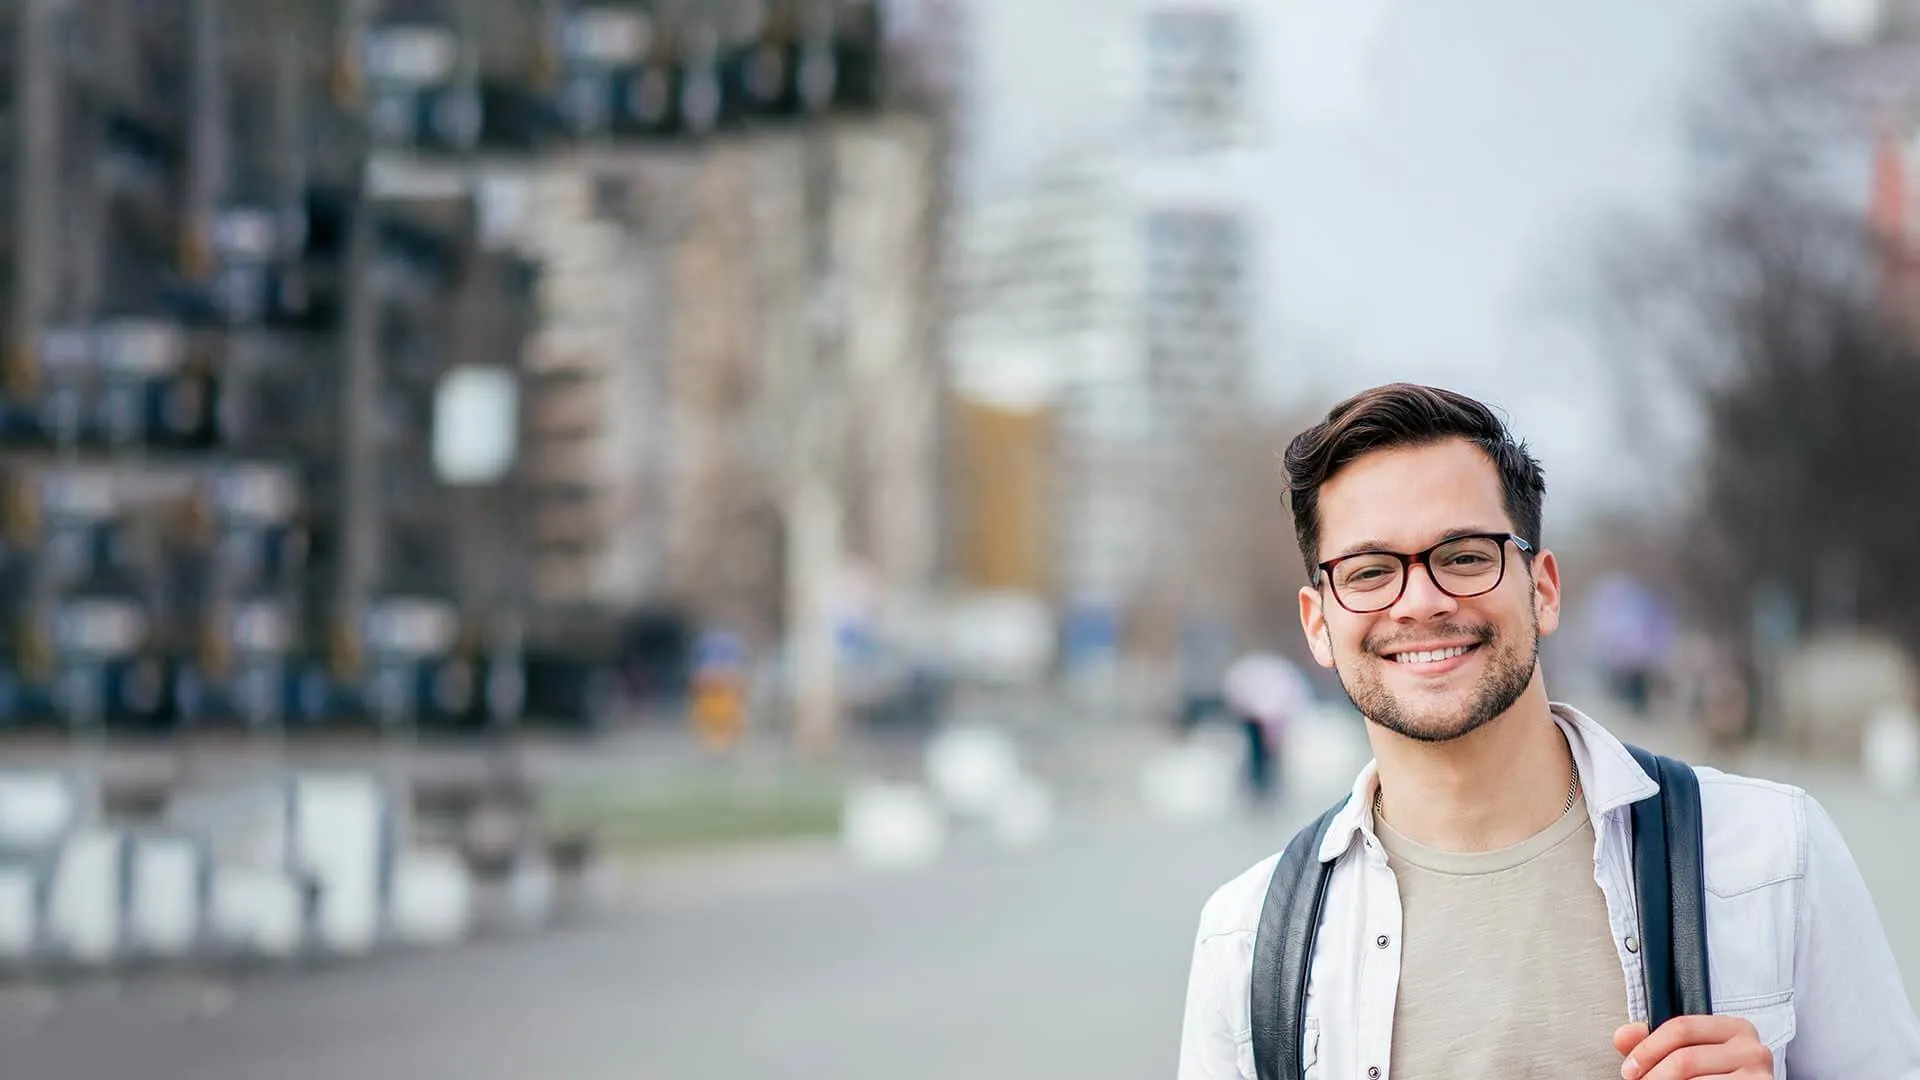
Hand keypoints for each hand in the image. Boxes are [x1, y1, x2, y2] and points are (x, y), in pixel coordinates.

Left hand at [1613, 1016, 1773, 1078]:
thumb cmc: (1716, 1078)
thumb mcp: (1689, 1054)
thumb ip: (1655, 1043)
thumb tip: (1623, 1036)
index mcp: (1734, 1028)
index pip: (1681, 1028)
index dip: (1648, 1049)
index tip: (1630, 1068)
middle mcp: (1752, 1048)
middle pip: (1685, 1058)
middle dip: (1653, 1075)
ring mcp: (1759, 1074)